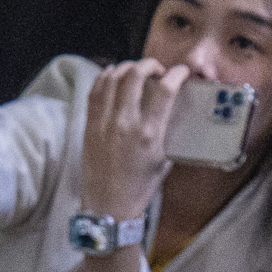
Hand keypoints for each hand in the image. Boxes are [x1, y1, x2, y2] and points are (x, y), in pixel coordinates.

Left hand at [78, 57, 193, 225]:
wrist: (109, 207)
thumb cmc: (140, 187)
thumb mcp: (164, 159)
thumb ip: (167, 131)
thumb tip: (172, 110)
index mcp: (149, 133)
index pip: (165, 90)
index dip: (177, 73)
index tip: (182, 72)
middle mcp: (125, 123)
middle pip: (135, 75)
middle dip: (149, 64)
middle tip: (156, 69)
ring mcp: (104, 122)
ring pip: (113, 78)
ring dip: (127, 67)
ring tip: (136, 70)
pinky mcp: (89, 125)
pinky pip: (95, 91)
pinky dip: (105, 78)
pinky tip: (113, 75)